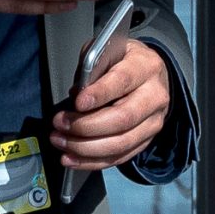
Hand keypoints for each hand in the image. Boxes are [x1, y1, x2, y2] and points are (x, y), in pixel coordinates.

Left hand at [51, 35, 168, 172]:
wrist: (152, 76)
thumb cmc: (124, 62)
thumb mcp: (108, 51)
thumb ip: (90, 66)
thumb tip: (77, 93)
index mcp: (145, 66)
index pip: (122, 81)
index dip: (99, 94)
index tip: (77, 103)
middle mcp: (154, 95)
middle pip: (122, 118)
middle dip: (86, 126)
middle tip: (60, 124)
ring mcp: (153, 121)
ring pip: (121, 143)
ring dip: (85, 148)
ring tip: (60, 141)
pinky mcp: (146, 140)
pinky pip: (119, 157)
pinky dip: (92, 162)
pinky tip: (71, 158)